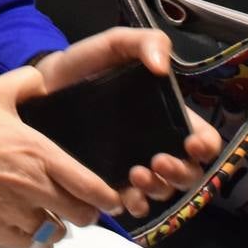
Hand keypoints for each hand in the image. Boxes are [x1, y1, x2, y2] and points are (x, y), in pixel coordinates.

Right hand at [0, 67, 119, 247]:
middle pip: (81, 216)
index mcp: (40, 154)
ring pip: (54, 231)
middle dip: (85, 210)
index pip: (91, 187)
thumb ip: (27, 82)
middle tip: (76, 201)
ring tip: (45, 208)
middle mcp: (35, 188)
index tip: (112, 198)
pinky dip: (29, 233)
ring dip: (55, 221)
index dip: (108, 197)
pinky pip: (27, 241)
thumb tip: (46, 80)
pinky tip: (20, 217)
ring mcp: (16, 213)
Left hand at [34, 28, 222, 217]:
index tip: (193, 144)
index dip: (206, 146)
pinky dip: (134, 206)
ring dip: (157, 189)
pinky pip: (130, 204)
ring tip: (136, 174)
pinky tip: (123, 195)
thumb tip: (162, 67)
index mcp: (166, 116)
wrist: (42, 85)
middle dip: (181, 173)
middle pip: (188, 173)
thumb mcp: (116, 44)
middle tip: (159, 162)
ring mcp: (133, 165)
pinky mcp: (107, 182)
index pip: (202, 138)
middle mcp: (155, 144)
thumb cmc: (85, 64)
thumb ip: (144, 42)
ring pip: (162, 191)